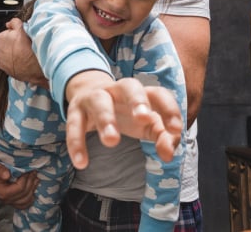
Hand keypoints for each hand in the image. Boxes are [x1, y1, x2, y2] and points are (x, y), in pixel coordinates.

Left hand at [0, 18, 47, 86]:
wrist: (33, 66)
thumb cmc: (27, 48)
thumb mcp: (21, 29)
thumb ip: (14, 22)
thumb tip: (10, 23)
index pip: (6, 34)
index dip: (14, 35)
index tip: (21, 38)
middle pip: (5, 45)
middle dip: (12, 45)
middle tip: (23, 45)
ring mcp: (1, 62)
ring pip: (7, 55)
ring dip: (13, 54)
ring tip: (23, 54)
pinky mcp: (6, 71)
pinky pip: (10, 64)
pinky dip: (15, 62)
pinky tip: (22, 61)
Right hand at [0, 162, 38, 209]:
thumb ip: (0, 170)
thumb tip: (6, 175)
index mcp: (3, 192)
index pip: (20, 188)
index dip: (26, 178)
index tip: (28, 169)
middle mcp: (7, 200)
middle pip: (25, 193)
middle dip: (31, 181)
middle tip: (33, 171)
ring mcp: (12, 203)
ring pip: (28, 198)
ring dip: (33, 187)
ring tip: (35, 177)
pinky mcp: (17, 204)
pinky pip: (28, 203)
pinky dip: (32, 195)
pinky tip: (33, 186)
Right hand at [64, 75, 182, 168]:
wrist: (88, 96)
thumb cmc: (126, 114)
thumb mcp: (146, 125)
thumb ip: (162, 137)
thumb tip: (169, 154)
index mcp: (141, 93)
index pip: (158, 93)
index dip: (169, 109)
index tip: (176, 129)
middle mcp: (118, 90)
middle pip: (129, 86)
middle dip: (137, 100)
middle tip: (143, 118)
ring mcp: (95, 97)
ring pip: (100, 102)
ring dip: (106, 119)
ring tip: (112, 141)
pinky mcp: (75, 110)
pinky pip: (74, 124)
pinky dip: (76, 143)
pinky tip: (82, 163)